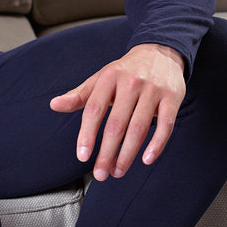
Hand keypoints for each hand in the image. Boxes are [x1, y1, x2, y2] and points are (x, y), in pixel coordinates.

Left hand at [49, 44, 185, 180]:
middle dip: (107, 152)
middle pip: (116, 123)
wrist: (159, 53)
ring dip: (127, 154)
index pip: (94, 108)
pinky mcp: (172, 97)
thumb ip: (79, 95)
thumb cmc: (125, 71)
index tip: (82, 156)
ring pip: (139, 128)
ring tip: (117, 171)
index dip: (87, 133)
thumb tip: (54, 105)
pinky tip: (146, 159)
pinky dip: (156, 145)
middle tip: (100, 174)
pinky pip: (166, 125)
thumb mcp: (100, 79)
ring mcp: (152, 89)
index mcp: (108, 77)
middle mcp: (130, 82)